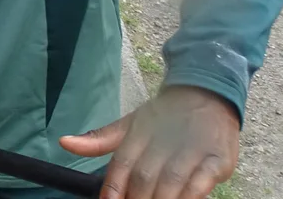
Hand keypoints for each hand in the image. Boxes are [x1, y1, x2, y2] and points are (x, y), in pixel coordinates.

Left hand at [59, 85, 238, 198]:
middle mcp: (163, 141)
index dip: (113, 187)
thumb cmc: (164, 117)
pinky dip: (190, 197)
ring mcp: (192, 151)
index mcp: (139, 133)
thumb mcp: (131, 124)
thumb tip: (64, 142)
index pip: (121, 164)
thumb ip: (100, 139)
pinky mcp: (217, 160)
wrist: (206, 94)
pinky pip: (202, 184)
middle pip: (145, 178)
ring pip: (171, 183)